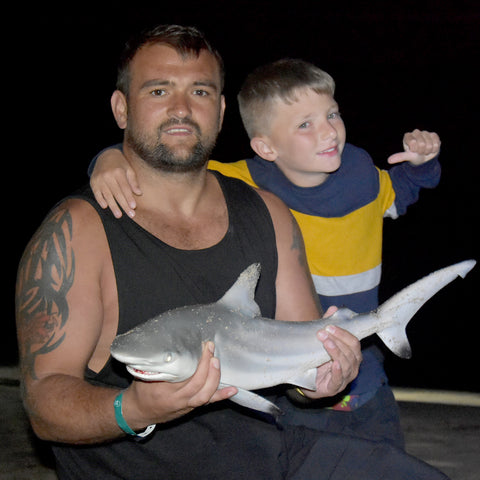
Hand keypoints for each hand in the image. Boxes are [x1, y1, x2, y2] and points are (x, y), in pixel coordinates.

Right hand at [90, 149, 141, 217]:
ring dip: (113, 206)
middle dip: (124, 205)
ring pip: (107, 195)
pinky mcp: (93, 182)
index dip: (129, 198)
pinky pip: (97, 193)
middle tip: (130, 215)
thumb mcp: (129, 169)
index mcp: (118, 172)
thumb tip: (139, 193)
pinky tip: (105, 207)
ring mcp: (99, 179)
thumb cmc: (121, 165)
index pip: (125, 187)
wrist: (105, 156)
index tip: (134, 207)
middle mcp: (107, 175)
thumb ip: (133, 181)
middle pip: (117, 193)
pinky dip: (100, 200)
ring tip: (119, 215)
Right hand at [122, 342, 236, 427]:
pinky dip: (221, 396)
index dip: (197, 362)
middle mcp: (176, 400)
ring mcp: (185, 406)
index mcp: (163, 390)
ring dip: (215, 378)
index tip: (201, 346)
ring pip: (205, 396)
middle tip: (210, 349)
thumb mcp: (143, 374)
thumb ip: (157, 362)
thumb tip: (168, 341)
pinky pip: (208, 403)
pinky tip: (233, 389)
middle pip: (197, 385)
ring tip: (217, 362)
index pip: (185, 376)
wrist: (136, 412)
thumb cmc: (140, 390)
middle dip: (207, 366)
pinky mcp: (191, 408)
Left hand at [302, 307, 361, 398]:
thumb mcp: (323, 342)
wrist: (307, 380)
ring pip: (346, 364)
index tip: (329, 326)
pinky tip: (334, 363)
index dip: (343, 333)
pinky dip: (338, 371)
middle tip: (323, 333)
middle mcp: (352, 367)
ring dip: (335, 351)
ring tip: (325, 343)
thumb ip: (329, 326)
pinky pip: (339, 380)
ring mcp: (344, 379)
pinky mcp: (334, 388)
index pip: (354, 342)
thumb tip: (334, 308)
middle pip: (351, 352)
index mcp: (352, 355)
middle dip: (338, 340)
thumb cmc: (319, 359)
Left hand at [387, 129, 440, 165]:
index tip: (413, 151)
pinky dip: (434, 148)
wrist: (425, 158)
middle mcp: (416, 132)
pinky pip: (436, 142)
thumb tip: (389, 160)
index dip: (415, 149)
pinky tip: (431, 148)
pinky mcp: (433, 135)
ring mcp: (425, 133)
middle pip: (422, 143)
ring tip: (425, 151)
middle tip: (420, 152)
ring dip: (428, 150)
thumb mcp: (407, 157)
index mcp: (407, 136)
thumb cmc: (414, 156)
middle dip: (422, 151)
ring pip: (429, 144)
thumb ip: (400, 157)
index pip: (413, 142)